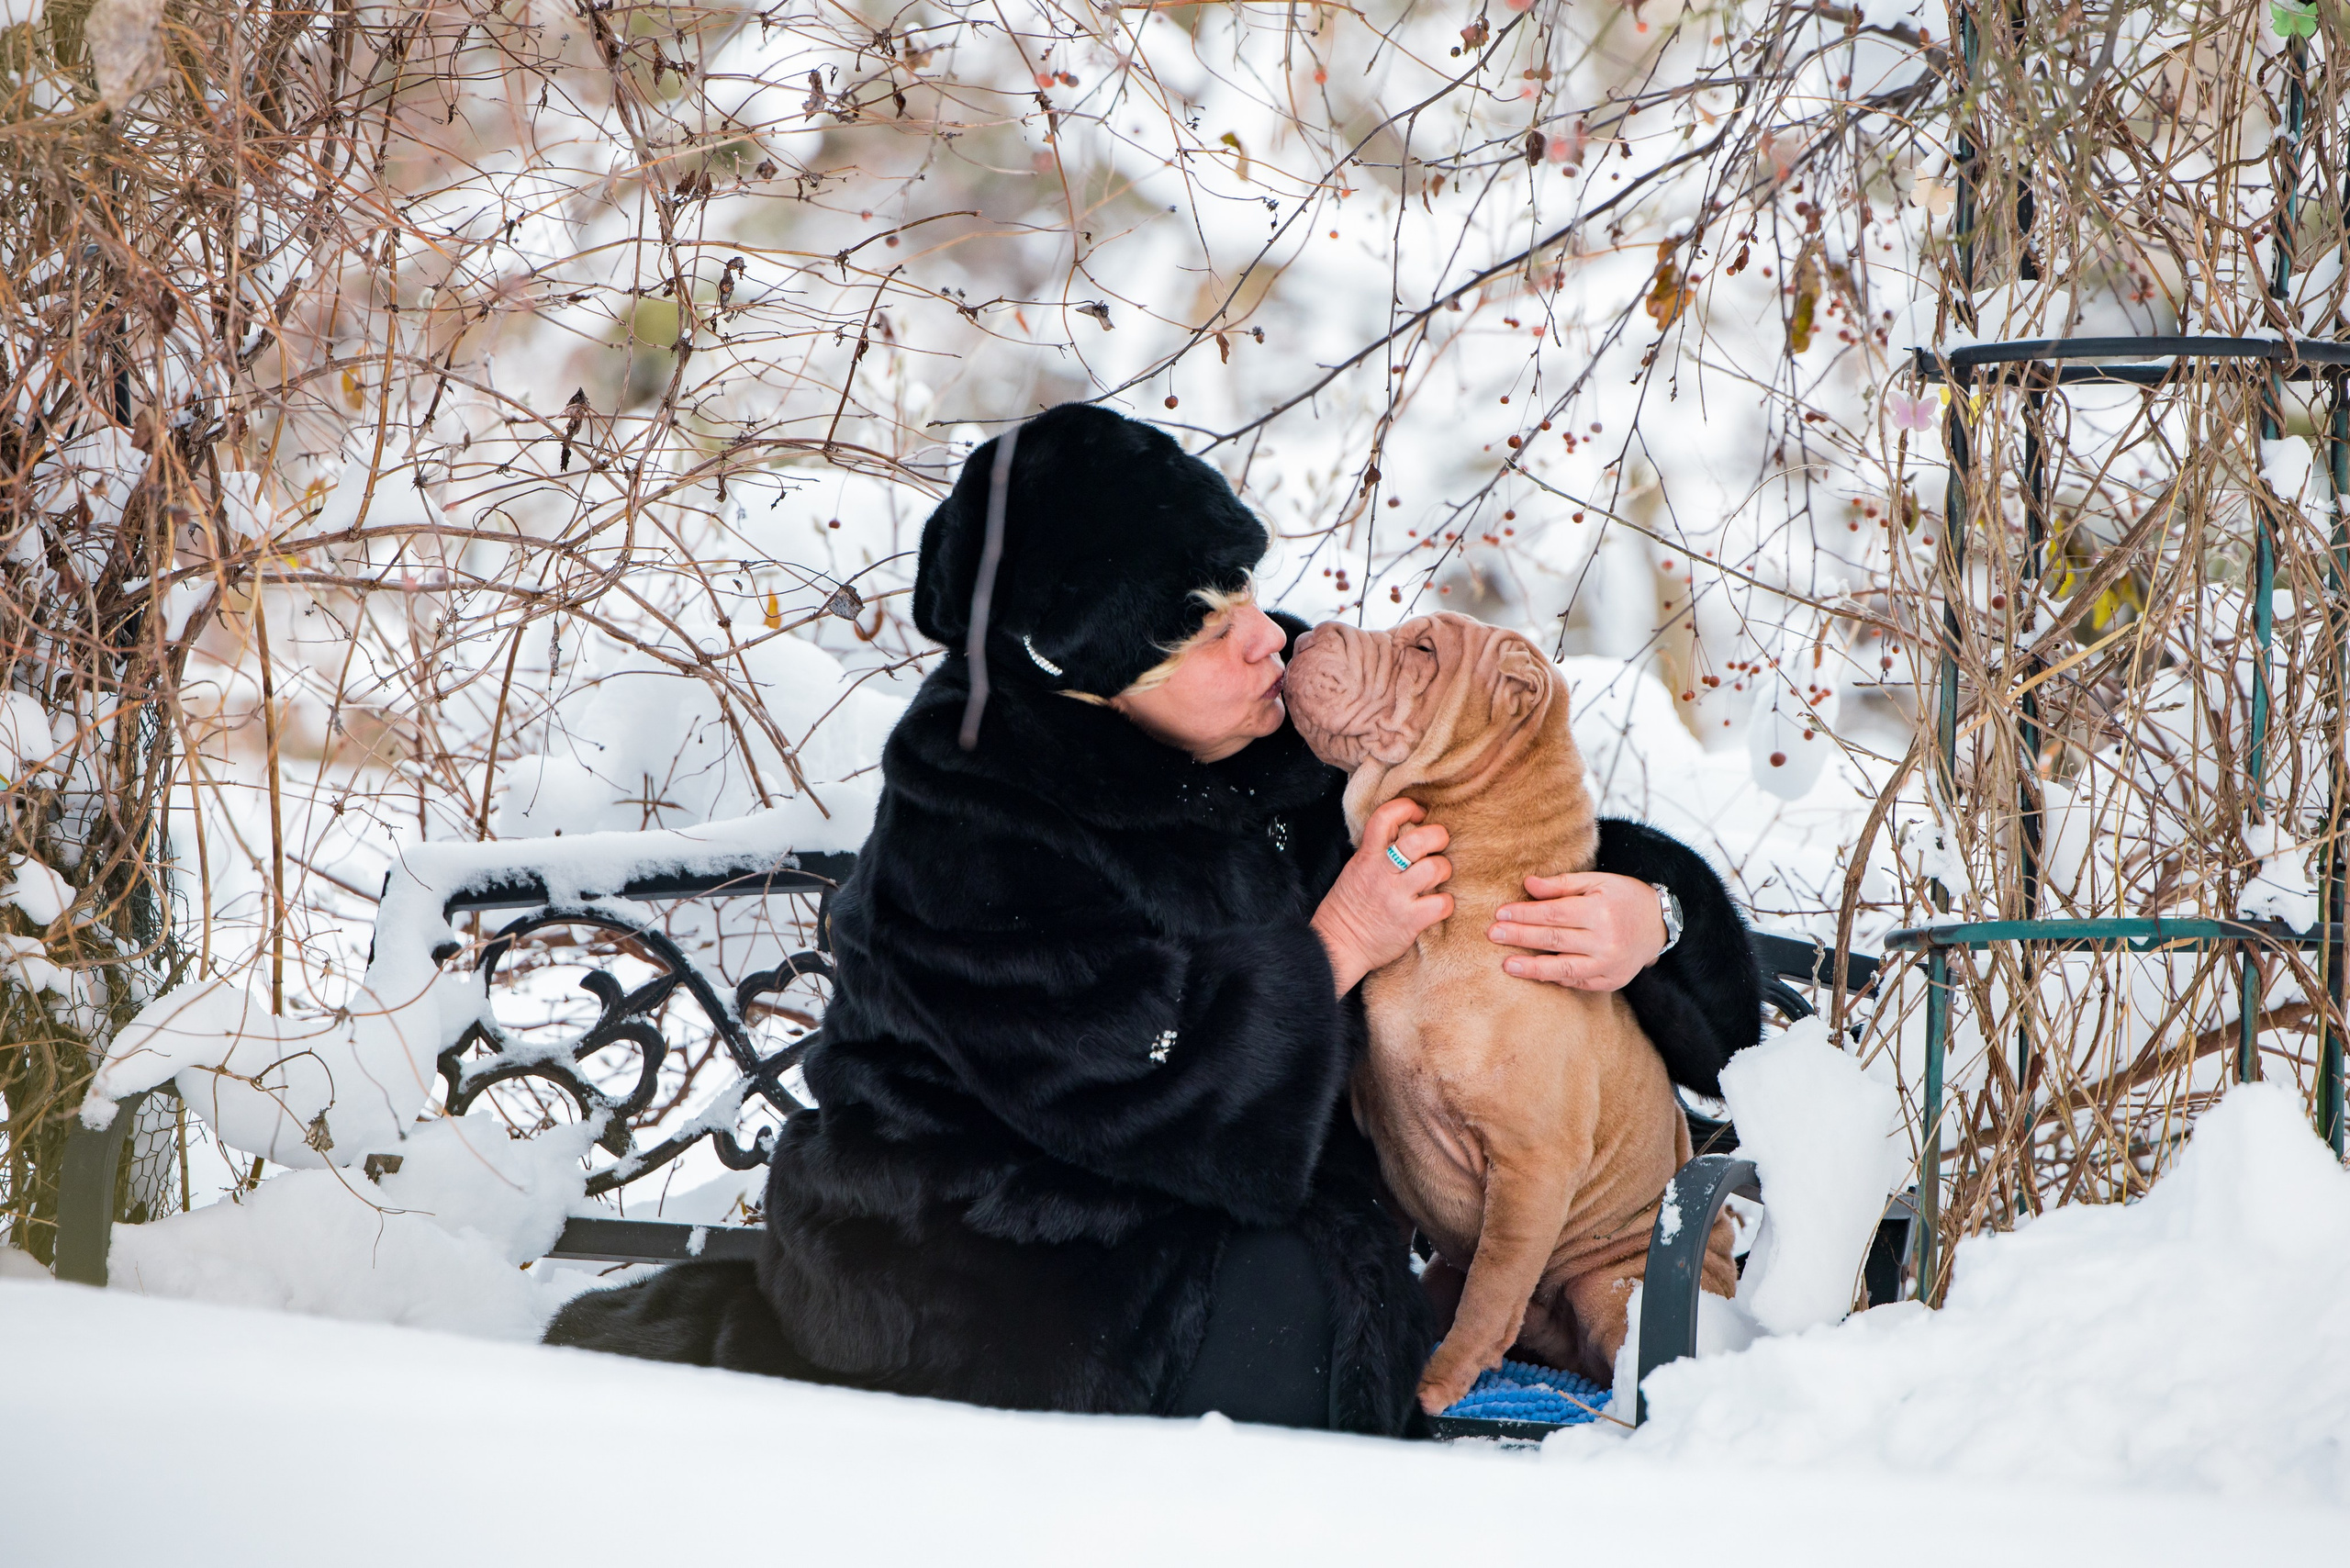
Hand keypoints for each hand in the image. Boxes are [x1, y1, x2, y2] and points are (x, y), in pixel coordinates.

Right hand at [1311, 798, 1452, 992]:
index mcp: (1367, 856)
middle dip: (1437, 836)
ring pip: (1435, 868)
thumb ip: (1378, 851)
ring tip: (1437, 877)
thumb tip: (1405, 833)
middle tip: (1439, 844)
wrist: (1338, 945)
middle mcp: (1382, 873)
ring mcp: (1396, 897)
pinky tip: (1437, 905)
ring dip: (1443, 870)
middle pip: (1419, 840)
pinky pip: (1442, 903)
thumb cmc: (1349, 907)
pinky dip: (1446, 903)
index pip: (1385, 817)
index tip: (1418, 814)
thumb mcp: (1356, 869)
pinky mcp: (1410, 921)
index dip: (1407, 808)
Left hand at [1488, 871, 1666, 991]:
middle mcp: (1605, 940)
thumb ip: (1562, 885)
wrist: (1658, 924)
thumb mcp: (1597, 882)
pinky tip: (1536, 973)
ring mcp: (1609, 964)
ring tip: (1506, 965)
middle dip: (1520, 937)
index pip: (1554, 913)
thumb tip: (1528, 884)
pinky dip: (1555, 978)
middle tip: (1493, 935)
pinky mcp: (1611, 981)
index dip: (1525, 914)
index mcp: (1601, 910)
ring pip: (1563, 968)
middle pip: (1554, 939)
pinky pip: (1577, 983)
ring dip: (1532, 968)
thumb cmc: (1623, 897)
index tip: (1500, 913)